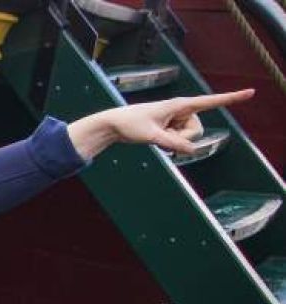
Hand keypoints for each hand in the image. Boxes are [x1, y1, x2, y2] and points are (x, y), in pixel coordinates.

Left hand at [66, 89, 253, 159]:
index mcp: (179, 104)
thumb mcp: (150, 136)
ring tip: (156, 134)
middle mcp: (182, 110)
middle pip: (197, 131)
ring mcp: (177, 120)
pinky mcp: (173, 127)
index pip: (210, 101)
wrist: (114, 124)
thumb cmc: (129, 124)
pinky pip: (181, 141)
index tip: (251, 92)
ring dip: (175, 142)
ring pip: (189, 138)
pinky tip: (156, 137)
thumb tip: (191, 150)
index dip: (230, 98)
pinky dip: (171, 143)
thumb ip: (171, 142)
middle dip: (183, 138)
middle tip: (161, 134)